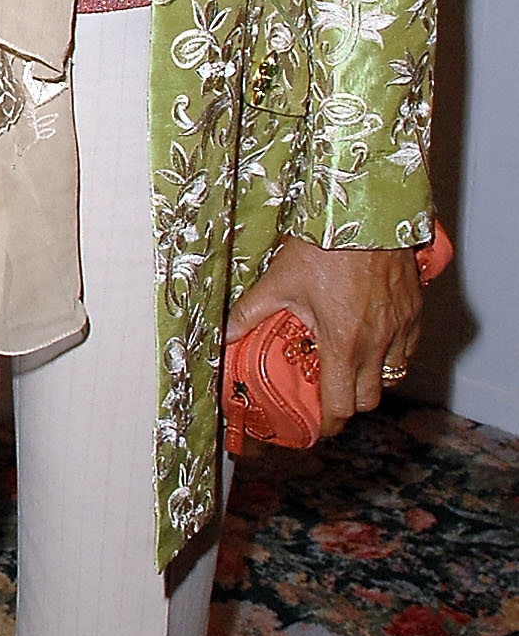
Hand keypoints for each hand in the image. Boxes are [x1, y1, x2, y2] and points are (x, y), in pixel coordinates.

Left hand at [225, 238, 421, 437]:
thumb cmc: (324, 245)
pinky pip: (408, 349)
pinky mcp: (415, 311)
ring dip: (372, 379)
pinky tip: (373, 339)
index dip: (327, 423)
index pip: (341, 407)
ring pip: (393, 375)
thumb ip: (249, 313)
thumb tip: (220, 335)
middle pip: (369, 400)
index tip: (315, 425)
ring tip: (349, 366)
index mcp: (343, 344)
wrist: (366, 211)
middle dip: (348, 403)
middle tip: (328, 395)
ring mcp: (401, 328)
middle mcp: (377, 343)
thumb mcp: (279, 281)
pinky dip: (392, 354)